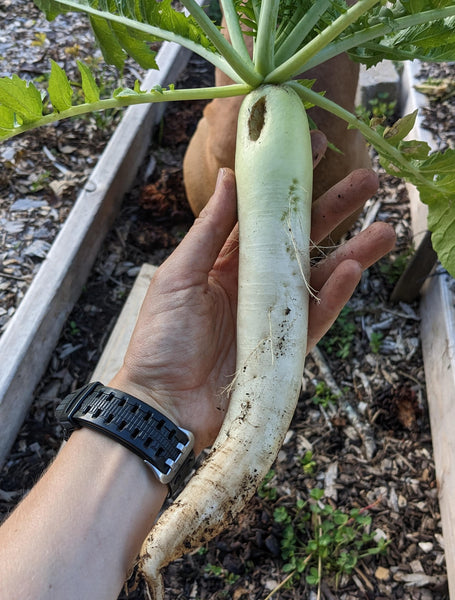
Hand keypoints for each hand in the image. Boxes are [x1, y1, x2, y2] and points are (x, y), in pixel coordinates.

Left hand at [111, 162, 394, 453]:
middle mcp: (253, 283)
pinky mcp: (284, 347)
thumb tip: (230, 176)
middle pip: (300, 241)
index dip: (289, 184)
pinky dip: (333, 296)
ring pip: (317, 278)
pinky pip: (314, 318)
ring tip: (384, 231)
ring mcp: (271, 314)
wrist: (162, 404)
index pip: (263, 215)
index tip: (314, 152)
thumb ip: (208, 230)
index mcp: (224, 262)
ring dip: (352, 253)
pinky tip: (353, 269)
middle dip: (334, 212)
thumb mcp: (179, 275)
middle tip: (368, 184)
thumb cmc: (160, 339)